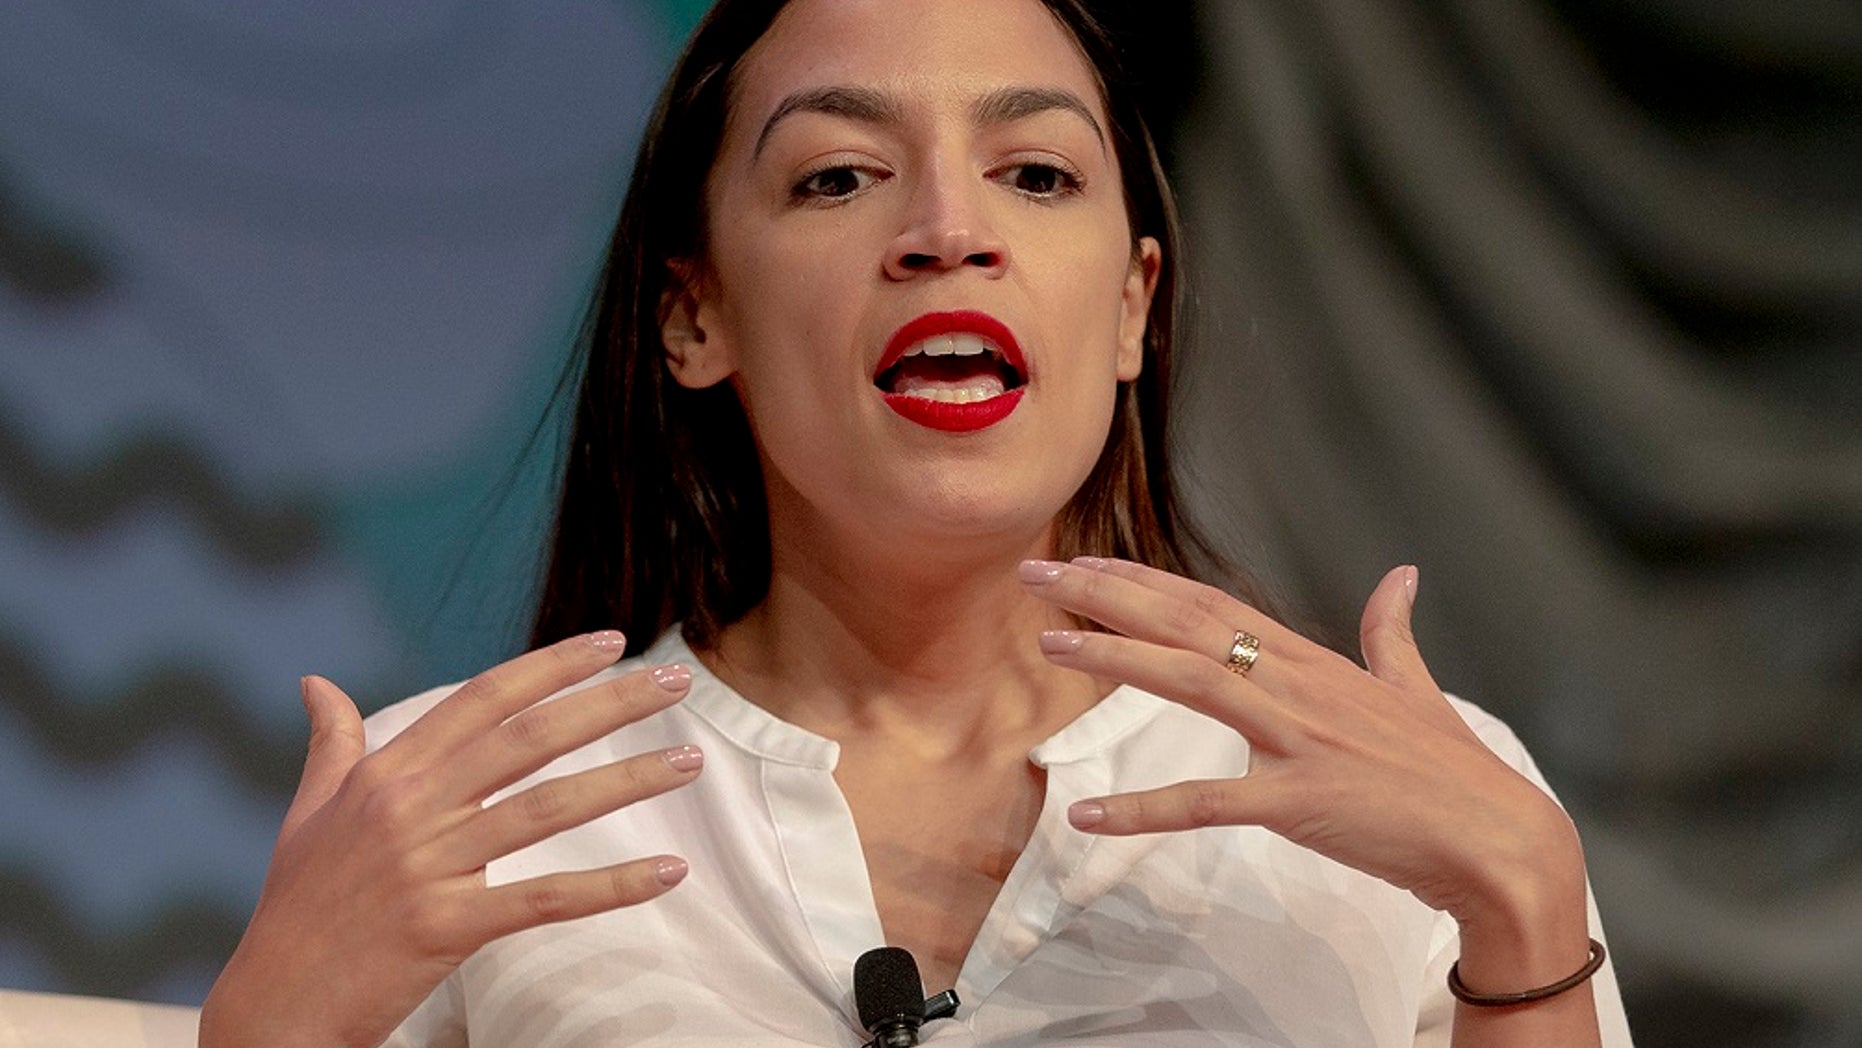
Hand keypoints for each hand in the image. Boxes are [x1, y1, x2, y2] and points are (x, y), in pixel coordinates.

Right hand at [198, 633, 702, 1047]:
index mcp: (386, 773)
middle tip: (675, 679)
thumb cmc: (296, 908)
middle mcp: (410, 808)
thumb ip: (329, 745)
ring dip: (627, 780)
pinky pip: (545, 898)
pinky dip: (612, 885)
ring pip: (548, 808)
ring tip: (689, 761)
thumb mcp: (307, 815)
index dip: (551, 666)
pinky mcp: (446, 927)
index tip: (611, 642)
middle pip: (529, 738)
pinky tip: (667, 870)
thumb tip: (316, 682)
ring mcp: (429, 866)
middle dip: (608, 702)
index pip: (485, 698)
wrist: (272, 1008)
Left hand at [1018, 559, 1588, 960]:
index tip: (1087, 563)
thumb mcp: (1416, 691)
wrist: (1500, 842)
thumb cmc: (1454, 774)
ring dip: (1117, 659)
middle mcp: (1299, 686)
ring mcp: (1298, 740)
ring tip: (1051, 645)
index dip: (1145, 581)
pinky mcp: (1300, 802)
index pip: (1212, 605)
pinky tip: (1087, 816)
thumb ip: (1395, 634)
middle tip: (1036, 576)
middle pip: (1188, 624)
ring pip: (1192, 683)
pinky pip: (1208, 803)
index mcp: (1315, 662)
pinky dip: (1145, 810)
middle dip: (1106, 596)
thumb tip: (1403, 577)